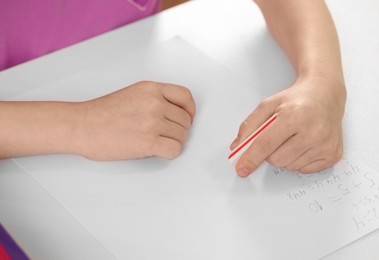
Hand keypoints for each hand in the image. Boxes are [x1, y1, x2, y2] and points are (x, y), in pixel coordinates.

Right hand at [74, 81, 195, 159]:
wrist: (81, 126)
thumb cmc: (100, 113)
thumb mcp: (133, 94)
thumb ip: (155, 99)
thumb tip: (174, 114)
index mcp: (151, 89)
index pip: (185, 96)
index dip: (190, 110)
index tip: (187, 117)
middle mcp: (154, 103)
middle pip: (185, 120)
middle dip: (178, 129)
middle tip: (165, 134)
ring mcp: (152, 122)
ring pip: (181, 136)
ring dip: (172, 142)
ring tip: (157, 142)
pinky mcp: (148, 142)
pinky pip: (175, 150)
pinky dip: (169, 153)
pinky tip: (157, 151)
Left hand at [230, 76, 345, 176]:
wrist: (325, 94)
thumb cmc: (296, 100)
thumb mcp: (268, 105)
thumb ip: (249, 126)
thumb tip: (237, 148)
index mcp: (294, 116)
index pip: (265, 144)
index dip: (250, 158)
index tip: (241, 169)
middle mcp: (313, 131)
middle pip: (276, 159)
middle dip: (270, 152)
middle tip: (278, 137)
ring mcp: (325, 145)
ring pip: (289, 166)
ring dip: (284, 156)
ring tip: (293, 138)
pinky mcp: (332, 155)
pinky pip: (303, 170)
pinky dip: (298, 160)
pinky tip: (304, 144)